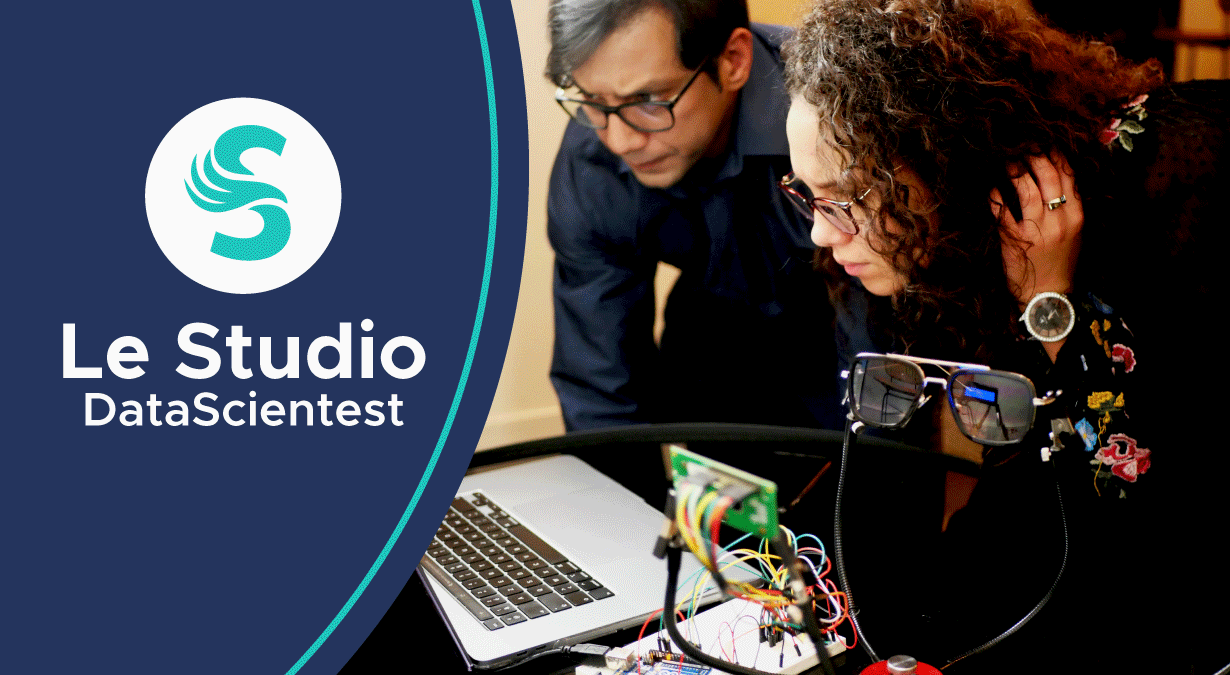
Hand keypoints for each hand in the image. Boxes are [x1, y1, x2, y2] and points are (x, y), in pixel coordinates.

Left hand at [990, 151, 1082, 304]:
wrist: (1048, 296)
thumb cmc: (1060, 262)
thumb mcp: (1073, 232)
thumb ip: (1067, 206)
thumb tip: (1053, 176)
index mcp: (1077, 215)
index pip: (1069, 175)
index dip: (1055, 155)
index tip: (1044, 143)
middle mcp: (1060, 219)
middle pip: (1048, 174)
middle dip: (1033, 155)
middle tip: (1022, 146)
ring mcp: (1037, 228)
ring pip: (1025, 187)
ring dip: (1014, 169)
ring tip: (1007, 162)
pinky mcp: (1014, 238)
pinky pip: (1002, 207)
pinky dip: (996, 193)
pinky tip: (993, 187)